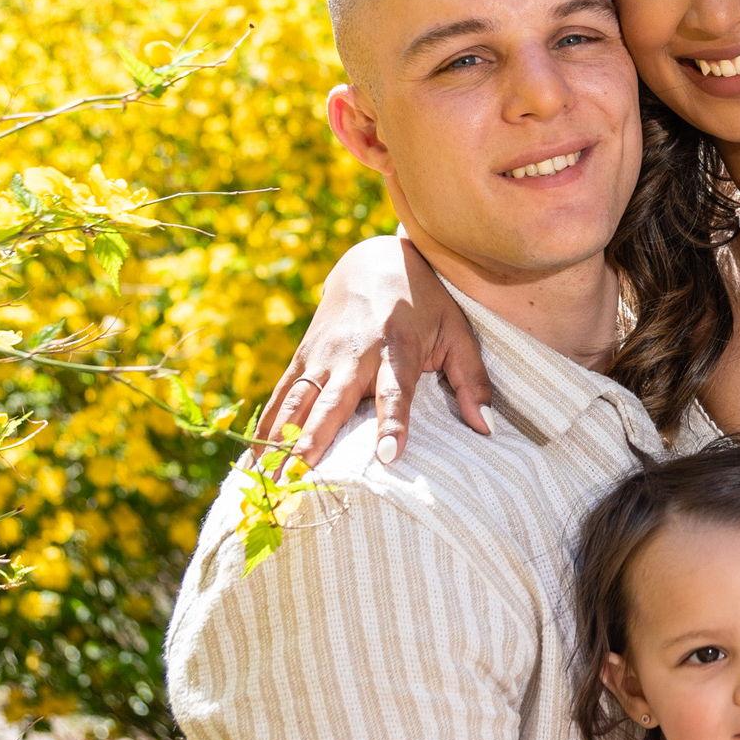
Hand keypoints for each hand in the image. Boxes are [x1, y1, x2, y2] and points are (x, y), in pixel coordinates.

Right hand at [256, 234, 494, 467]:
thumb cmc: (425, 302)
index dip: (392, 423)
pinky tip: (252, 459)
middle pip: (331, 401)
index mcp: (396, 347)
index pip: (395, 391)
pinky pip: (280, 395)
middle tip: (298, 478)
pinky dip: (265, 426)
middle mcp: (353, 353)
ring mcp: (321, 355)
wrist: (374, 260)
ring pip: (296, 401)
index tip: (388, 457)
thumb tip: (488, 429)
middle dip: (313, 440)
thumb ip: (473, 381)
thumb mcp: (458, 332)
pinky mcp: (302, 357)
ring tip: (267, 479)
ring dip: (280, 440)